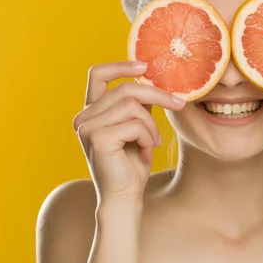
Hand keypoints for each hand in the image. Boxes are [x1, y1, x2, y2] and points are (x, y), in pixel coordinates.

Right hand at [72, 61, 185, 201]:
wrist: (125, 197)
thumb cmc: (132, 164)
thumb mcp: (138, 127)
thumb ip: (139, 105)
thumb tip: (153, 80)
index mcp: (91, 112)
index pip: (98, 74)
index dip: (121, 66)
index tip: (145, 66)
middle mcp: (84, 117)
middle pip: (126, 89)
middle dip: (158, 96)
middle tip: (179, 105)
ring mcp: (87, 127)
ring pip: (133, 106)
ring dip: (152, 125)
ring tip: (154, 142)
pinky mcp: (98, 138)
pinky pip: (135, 124)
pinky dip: (148, 137)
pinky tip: (146, 153)